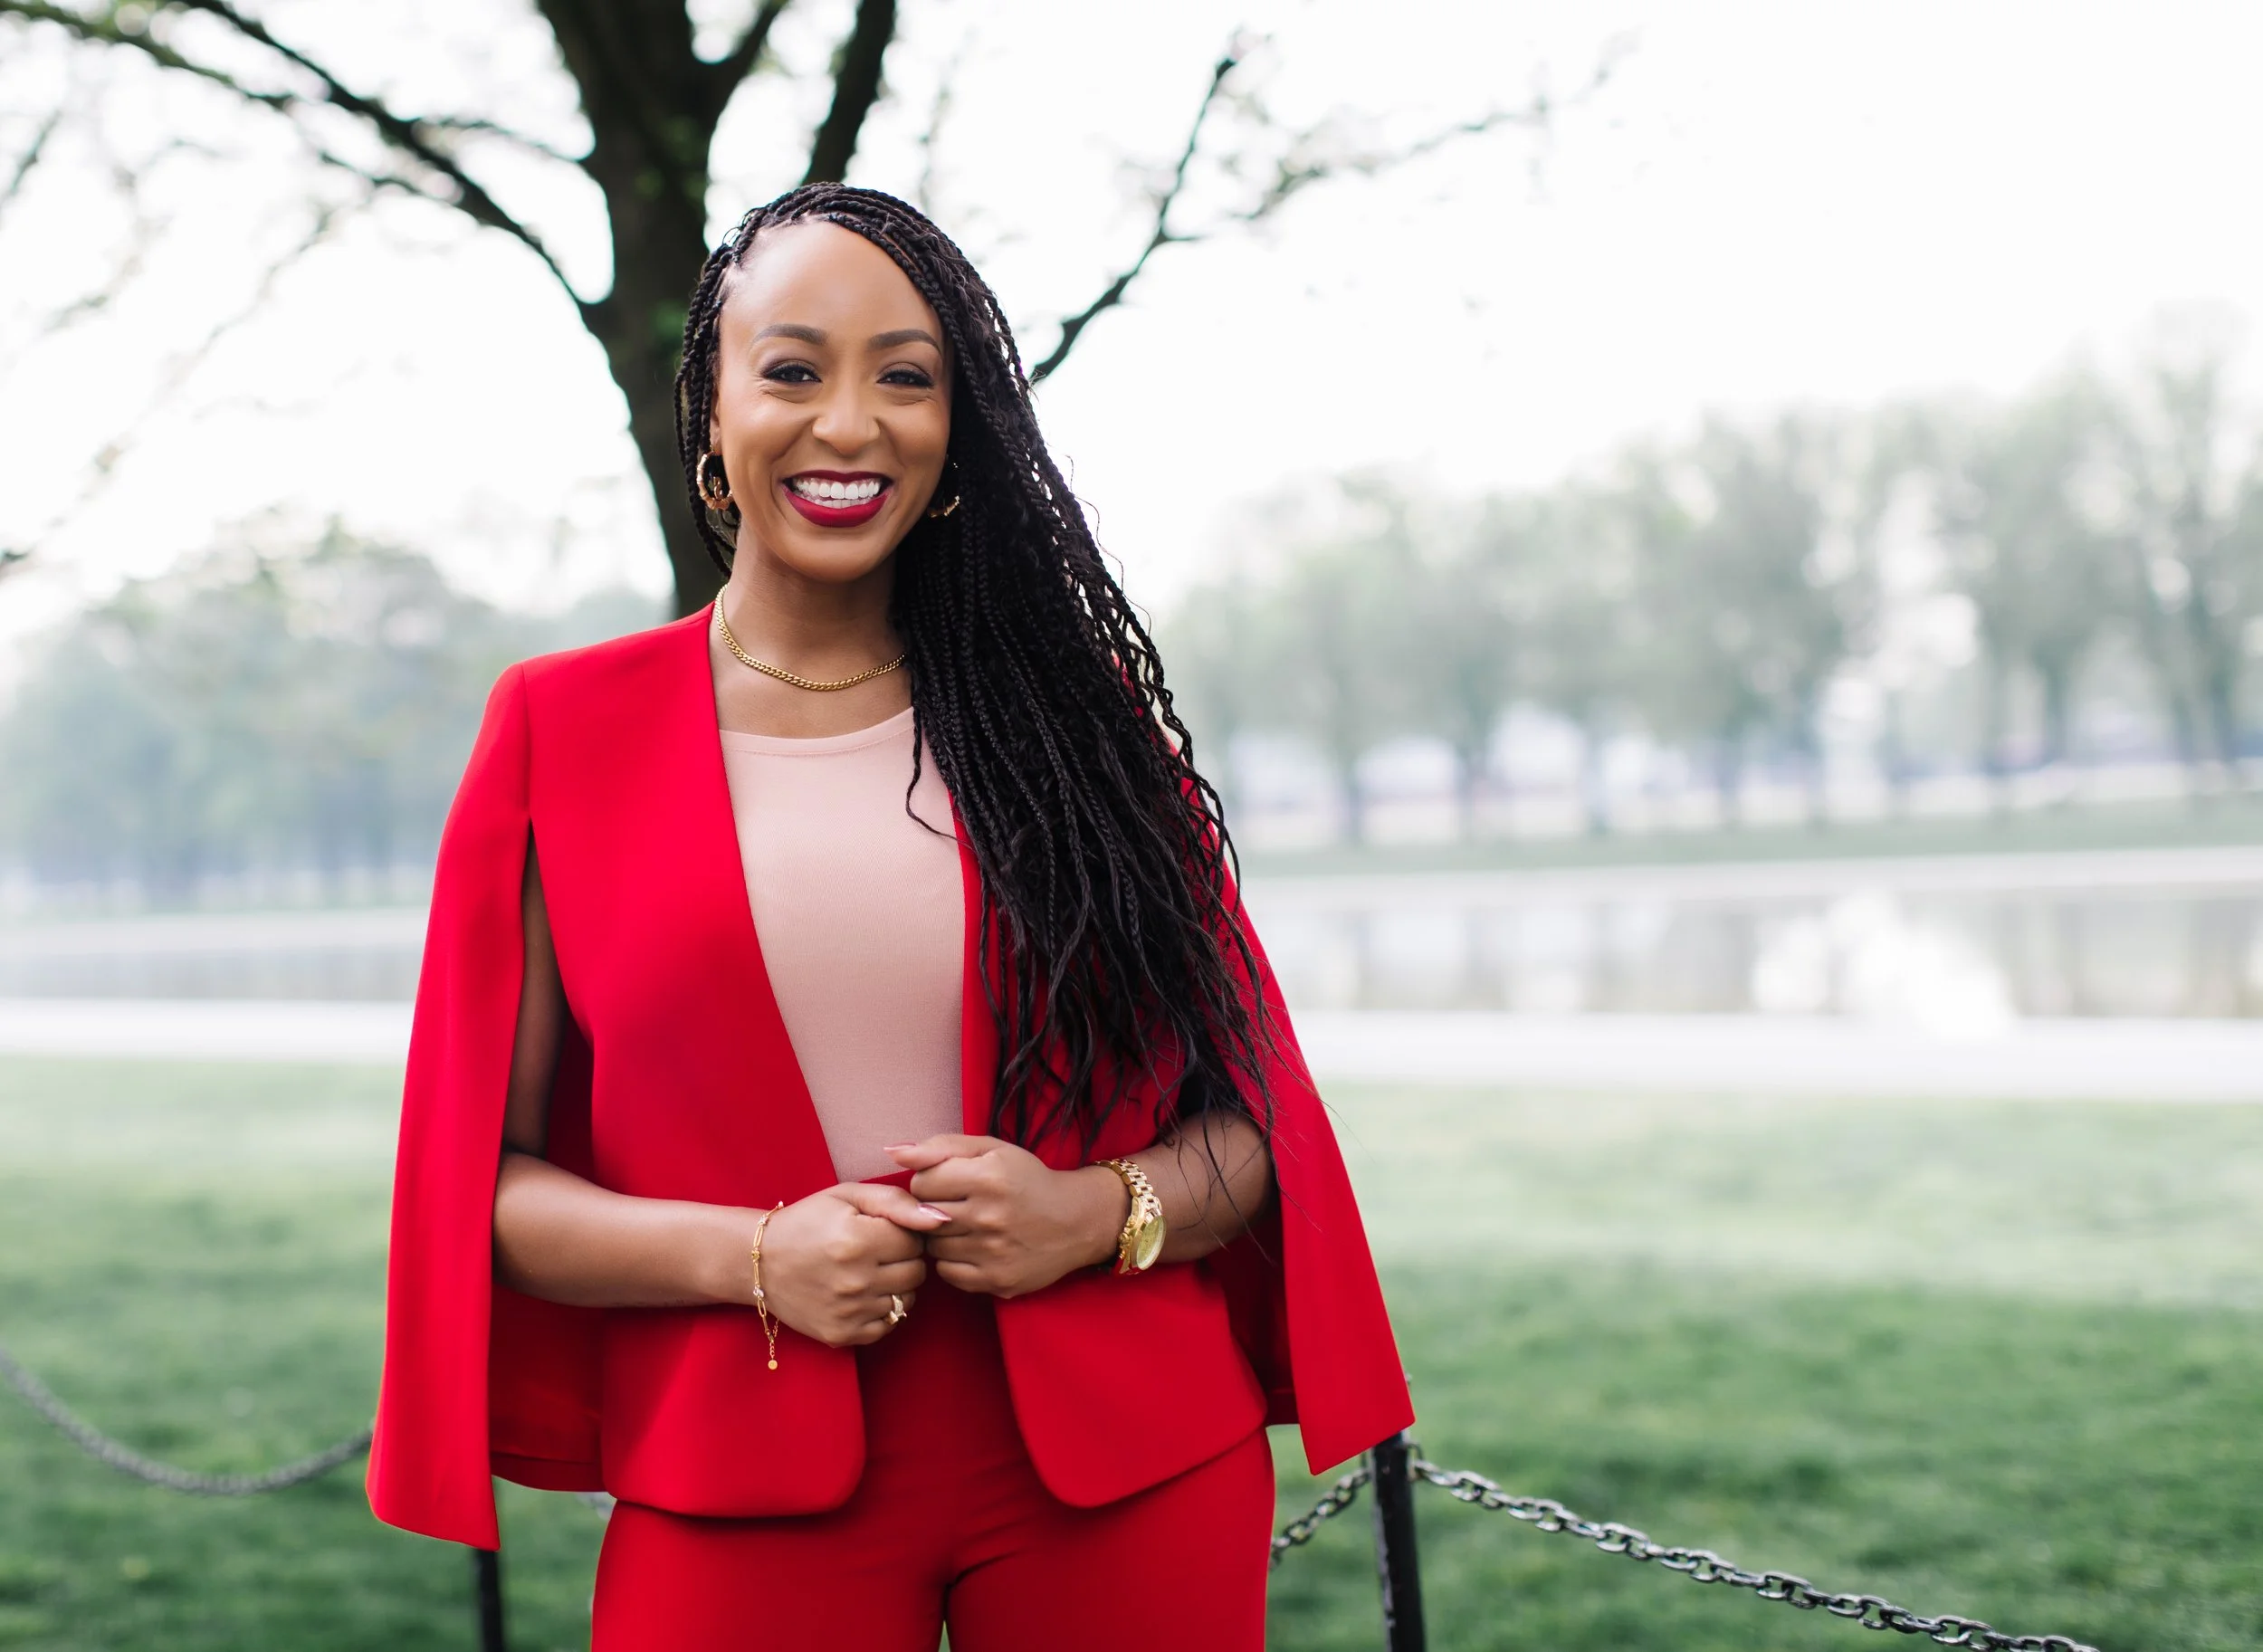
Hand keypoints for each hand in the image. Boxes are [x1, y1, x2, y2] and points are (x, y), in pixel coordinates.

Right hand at [751, 1182, 942, 1346]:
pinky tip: (862, 1294)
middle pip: (916, 1273)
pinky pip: (887, 1326)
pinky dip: (882, 1311)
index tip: (882, 1231)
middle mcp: (855, 1280)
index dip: (903, 1233)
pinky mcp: (841, 1334)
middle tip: (878, 1251)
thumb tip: (941, 1218)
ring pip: (906, 1301)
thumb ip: (898, 1202)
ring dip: (895, 1285)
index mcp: (858, 1240)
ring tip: (869, 1272)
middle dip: (904, 1259)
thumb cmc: (808, 1222)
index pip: (915, 1241)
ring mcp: (849, 1312)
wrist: (760, 1262)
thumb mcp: (848, 1196)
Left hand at [884, 1135, 1126, 1299]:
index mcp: (989, 1177)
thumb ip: (940, 1147)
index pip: (921, 1182)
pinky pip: (947, 1273)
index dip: (930, 1181)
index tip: (949, 1183)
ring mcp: (992, 1252)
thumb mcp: (991, 1150)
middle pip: (923, 1215)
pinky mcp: (997, 1280)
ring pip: (933, 1246)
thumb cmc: (1027, 1180)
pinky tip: (973, 1247)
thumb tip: (892, 1151)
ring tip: (967, 1226)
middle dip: (933, 1208)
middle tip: (957, 1204)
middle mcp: (990, 1216)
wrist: (1075, 1220)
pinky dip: (953, 1261)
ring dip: (942, 1236)